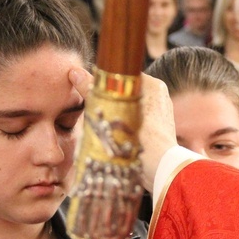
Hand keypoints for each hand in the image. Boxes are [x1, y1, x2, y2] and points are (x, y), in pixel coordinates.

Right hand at [68, 69, 176, 192]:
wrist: (159, 166)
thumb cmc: (136, 136)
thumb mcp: (110, 110)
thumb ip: (91, 90)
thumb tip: (75, 73)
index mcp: (153, 84)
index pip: (125, 76)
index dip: (107, 84)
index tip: (95, 93)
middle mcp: (161, 96)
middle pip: (128, 93)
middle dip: (113, 102)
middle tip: (101, 113)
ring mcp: (164, 113)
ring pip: (133, 108)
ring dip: (119, 116)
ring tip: (110, 127)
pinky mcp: (161, 131)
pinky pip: (141, 122)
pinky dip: (130, 127)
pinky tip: (121, 137)